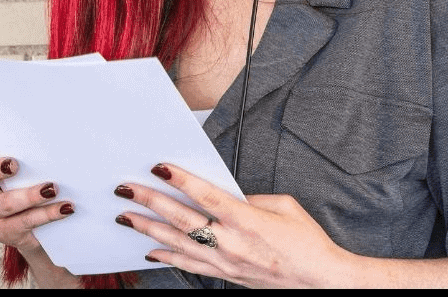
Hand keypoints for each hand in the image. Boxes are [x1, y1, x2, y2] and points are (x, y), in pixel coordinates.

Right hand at [0, 130, 73, 253]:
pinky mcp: (6, 233)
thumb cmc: (28, 192)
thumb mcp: (23, 174)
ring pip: (6, 203)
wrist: (37, 233)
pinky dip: (48, 214)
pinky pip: (26, 222)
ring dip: (30, 195)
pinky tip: (64, 208)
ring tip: (51, 189)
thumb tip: (43, 138)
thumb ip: (24, 156)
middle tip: (14, 164)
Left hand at [115, 162, 352, 288]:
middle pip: (181, 218)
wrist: (322, 281)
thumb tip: (223, 193)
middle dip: (149, 201)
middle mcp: (231, 242)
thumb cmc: (307, 242)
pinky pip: (188, 264)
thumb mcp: (283, 206)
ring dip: (148, 228)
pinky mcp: (225, 275)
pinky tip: (149, 249)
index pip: (205, 195)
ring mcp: (225, 262)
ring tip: (125, 216)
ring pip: (177, 242)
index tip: (158, 167)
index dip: (179, 179)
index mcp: (247, 220)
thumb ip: (248, 197)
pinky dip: (166, 256)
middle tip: (125, 189)